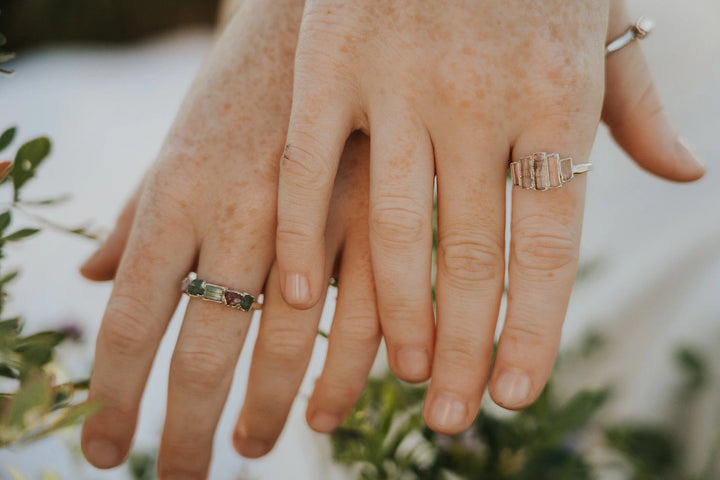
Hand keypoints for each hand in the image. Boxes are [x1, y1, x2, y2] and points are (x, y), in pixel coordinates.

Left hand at [80, 2, 378, 475]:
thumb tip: (85, 280)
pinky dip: (348, 369)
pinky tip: (329, 408)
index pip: (133, 317)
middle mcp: (240, 212)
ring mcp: (312, 215)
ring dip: (269, 408)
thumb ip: (137, 216)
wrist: (317, 18)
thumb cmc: (239, 87)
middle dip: (188, 428)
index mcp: (180, 194)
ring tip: (250, 449)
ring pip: (289, 341)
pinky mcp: (373, 212)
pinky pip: (364, 309)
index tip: (105, 452)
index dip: (114, 394)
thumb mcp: (176, 142)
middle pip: (206, 347)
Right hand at [275, 0, 704, 434]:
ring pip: (394, 226)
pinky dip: (304, 235)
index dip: (532, 326)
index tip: (511, 392)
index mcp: (556, 95)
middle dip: (461, 348)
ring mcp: (398, 82)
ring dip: (393, 313)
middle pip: (472, 255)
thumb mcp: (600, 17)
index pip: (550, 243)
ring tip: (396, 379)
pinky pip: (313, 167)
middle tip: (451, 417)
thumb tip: (684, 174)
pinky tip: (300, 300)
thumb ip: (635, 103)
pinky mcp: (330, 64)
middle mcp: (480, 100)